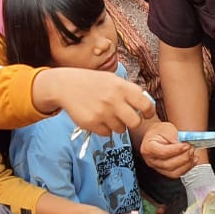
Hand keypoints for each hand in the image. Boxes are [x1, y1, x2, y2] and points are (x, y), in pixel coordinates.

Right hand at [37, 68, 154, 136]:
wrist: (66, 85)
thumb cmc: (92, 82)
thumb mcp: (112, 80)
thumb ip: (129, 91)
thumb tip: (146, 105)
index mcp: (122, 87)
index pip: (145, 105)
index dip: (148, 112)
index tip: (146, 114)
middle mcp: (113, 100)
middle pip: (135, 123)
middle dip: (133, 122)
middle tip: (127, 118)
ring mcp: (102, 113)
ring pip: (120, 129)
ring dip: (117, 125)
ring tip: (107, 115)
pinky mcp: (91, 123)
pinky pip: (107, 133)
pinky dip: (104, 129)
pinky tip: (98, 118)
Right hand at [139, 121, 193, 178]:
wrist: (157, 137)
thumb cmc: (160, 132)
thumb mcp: (165, 128)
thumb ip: (173, 135)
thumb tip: (182, 142)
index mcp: (148, 148)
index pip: (162, 152)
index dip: (176, 150)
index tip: (186, 145)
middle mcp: (151, 161)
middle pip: (168, 164)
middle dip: (183, 156)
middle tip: (191, 147)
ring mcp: (158, 168)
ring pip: (174, 172)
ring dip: (187, 163)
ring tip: (192, 151)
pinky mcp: (166, 172)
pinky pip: (178, 173)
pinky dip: (188, 167)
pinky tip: (193, 159)